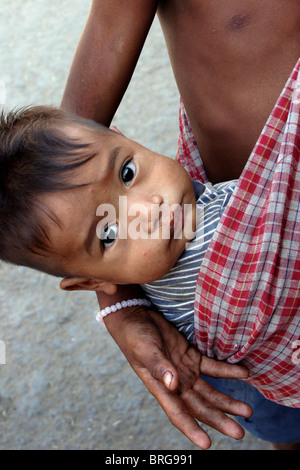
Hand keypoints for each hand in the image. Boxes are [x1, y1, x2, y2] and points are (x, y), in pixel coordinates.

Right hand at [104, 306, 251, 449]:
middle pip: (200, 407)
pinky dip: (228, 371)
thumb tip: (173, 384)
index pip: (178, 413)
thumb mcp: (145, 350)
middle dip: (219, 420)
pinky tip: (244, 373)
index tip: (207, 444)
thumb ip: (159, 367)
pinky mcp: (192, 357)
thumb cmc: (135, 337)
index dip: (191, 429)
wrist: (136, 318)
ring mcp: (186, 372)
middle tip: (239, 433)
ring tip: (247, 411)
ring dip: (228, 402)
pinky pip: (213, 368)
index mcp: (161, 388)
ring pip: (210, 392)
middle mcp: (176, 385)